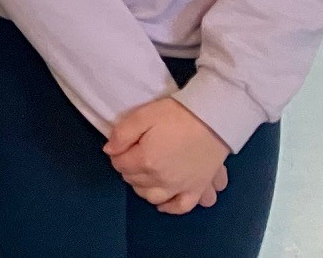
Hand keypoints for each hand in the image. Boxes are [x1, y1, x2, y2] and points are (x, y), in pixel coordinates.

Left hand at [104, 98, 229, 213]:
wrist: (212, 119)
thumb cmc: (176, 115)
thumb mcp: (142, 116)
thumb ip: (121, 134)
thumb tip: (109, 151)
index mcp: (146, 160)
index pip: (120, 165)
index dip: (117, 155)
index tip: (122, 147)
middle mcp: (162, 179)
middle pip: (134, 181)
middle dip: (129, 170)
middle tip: (133, 157)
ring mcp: (181, 187)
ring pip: (153, 197)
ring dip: (144, 188)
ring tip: (145, 175)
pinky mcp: (198, 189)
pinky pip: (181, 207)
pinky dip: (170, 207)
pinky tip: (164, 201)